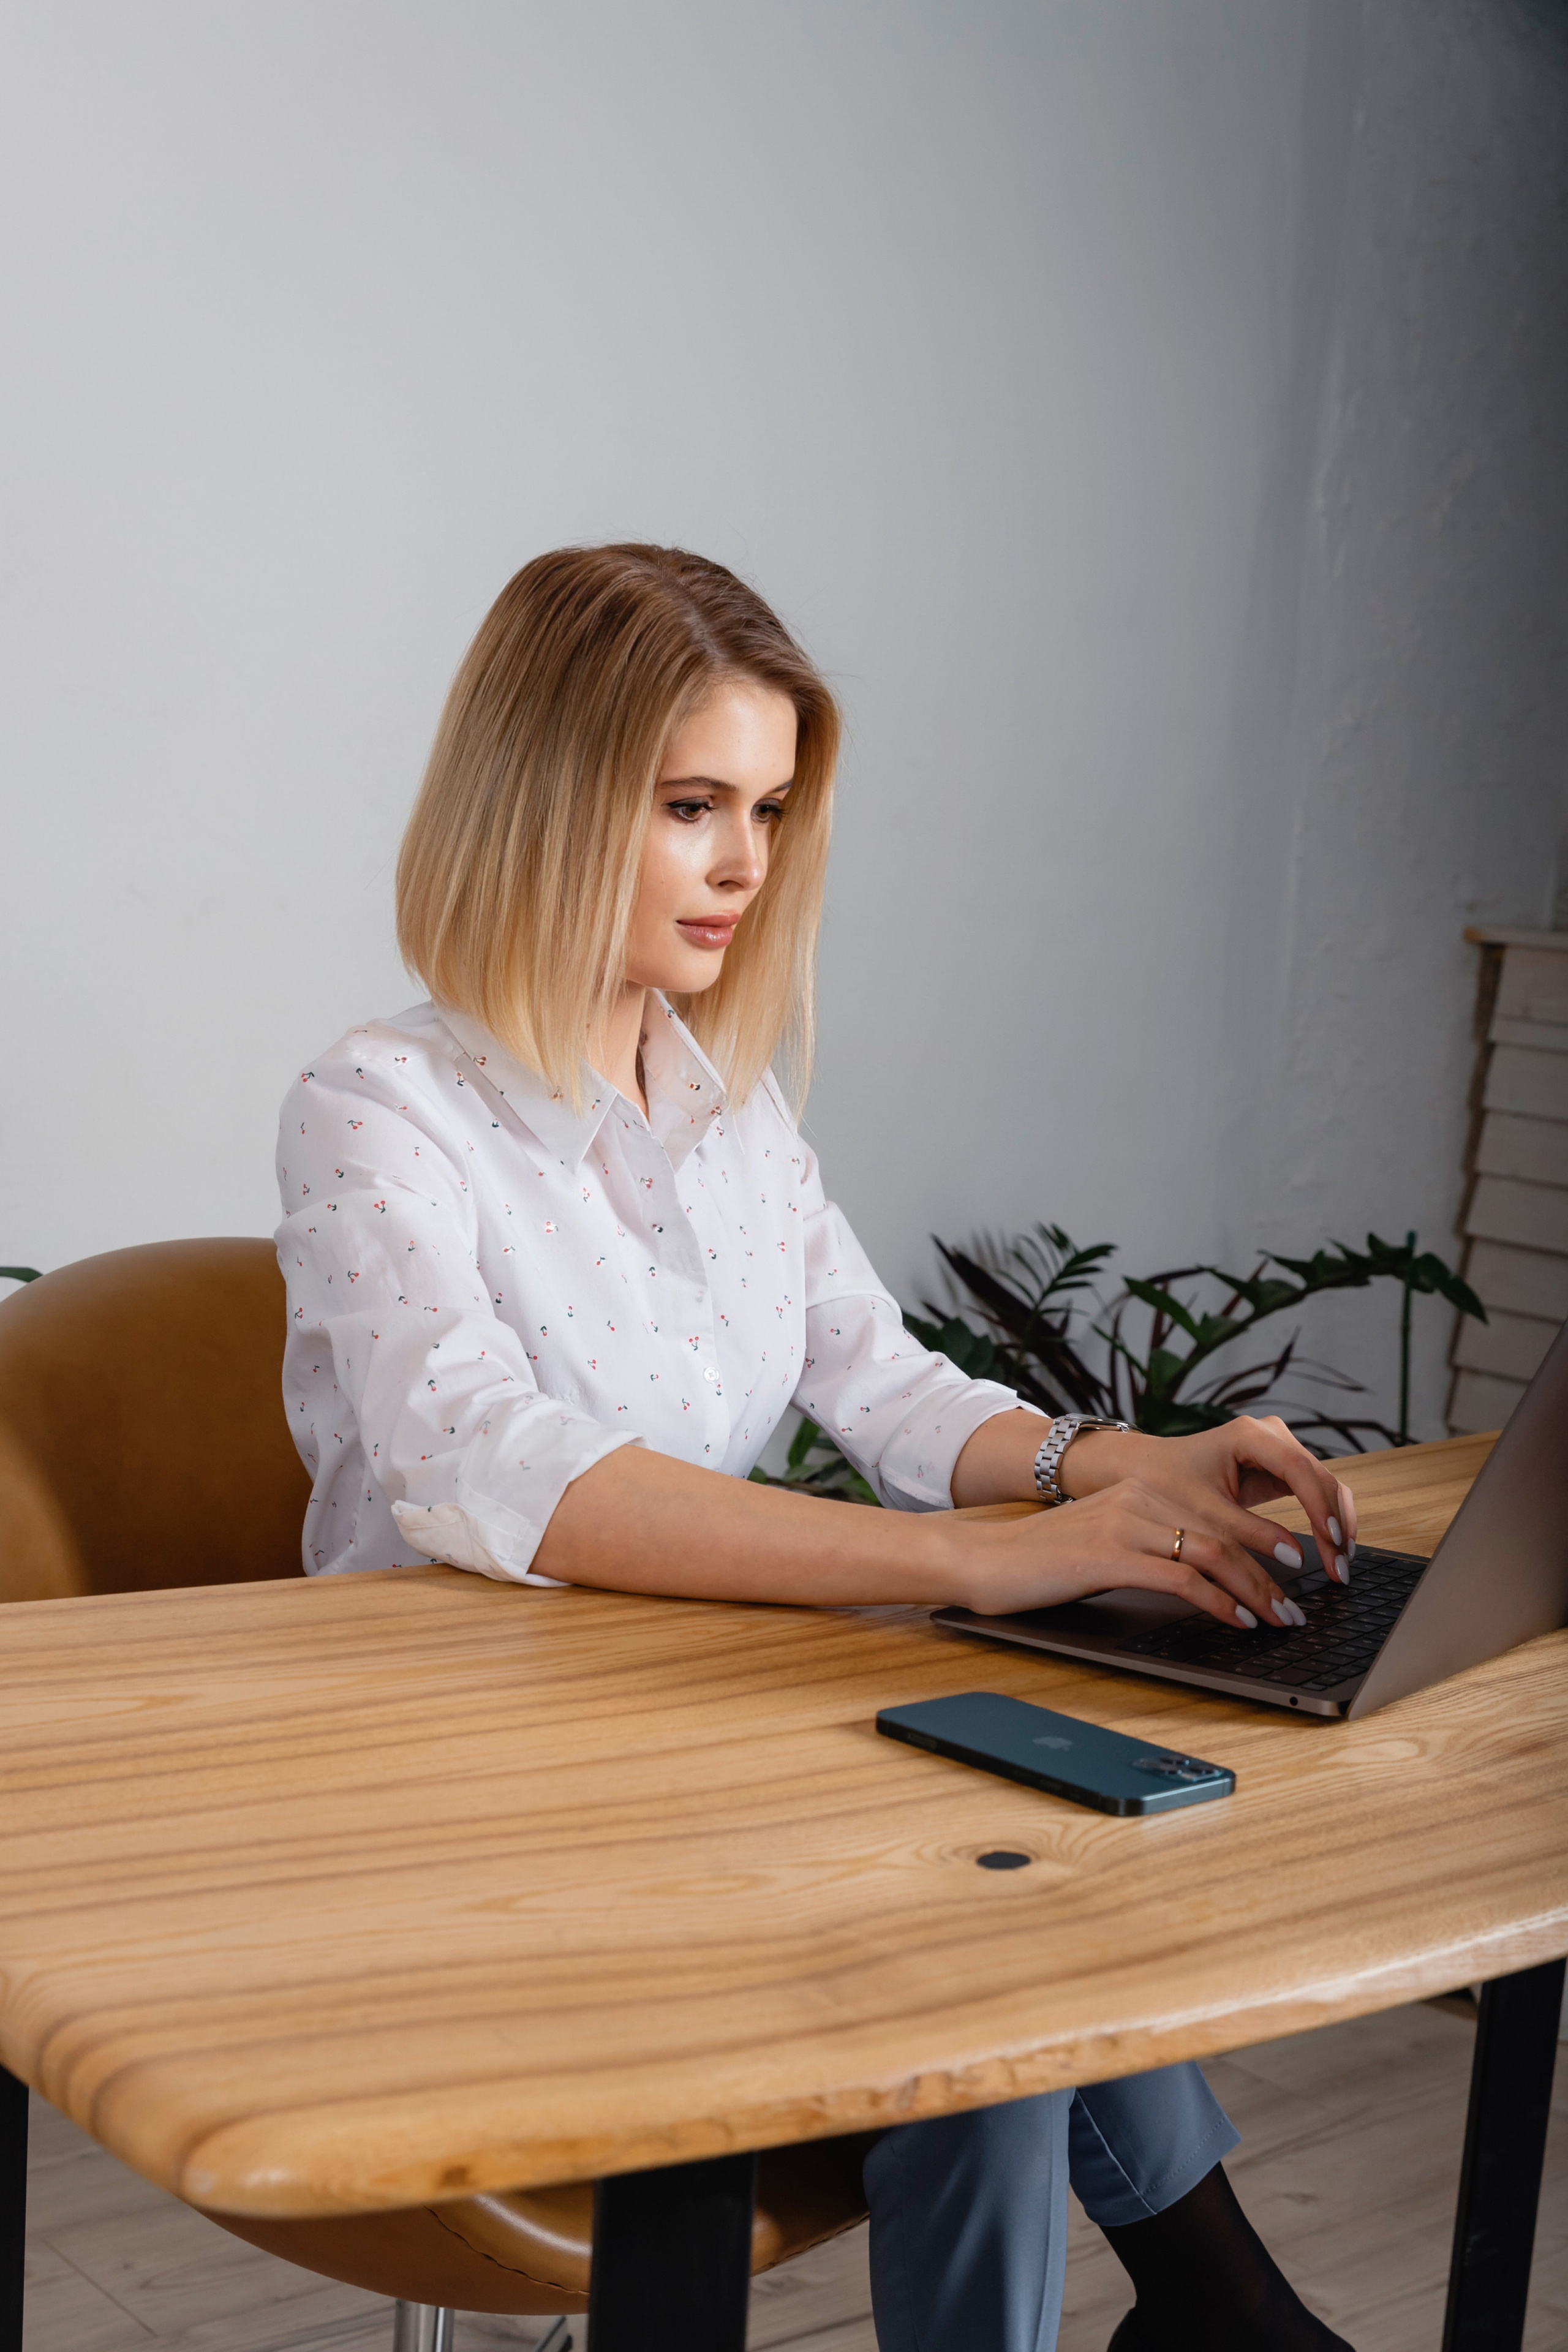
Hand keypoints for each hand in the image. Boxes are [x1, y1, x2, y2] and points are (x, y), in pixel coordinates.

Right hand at [950, 1414, 1356, 1628]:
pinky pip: (1183, 1578)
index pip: (1216, 1515)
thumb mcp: (1103, 1545)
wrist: (984, 1559)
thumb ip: (1146, 1549)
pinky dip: (1220, 1602)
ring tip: (1280, 1618)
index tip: (1289, 1573)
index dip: (1260, 1545)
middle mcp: (1137, 1499)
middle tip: (1297, 1604)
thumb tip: (1199, 1579)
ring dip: (1256, 1590)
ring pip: (1213, 1554)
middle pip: (1225, 1532)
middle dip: (1270, 1571)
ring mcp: (1125, 1524)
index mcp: (1139, 1492)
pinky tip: (1239, 1621)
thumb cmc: (1039, 1562)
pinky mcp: (1111, 1555)